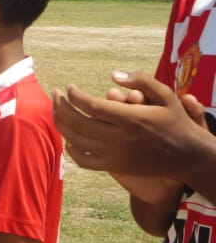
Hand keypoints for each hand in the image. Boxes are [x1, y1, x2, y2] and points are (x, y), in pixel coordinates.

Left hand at [52, 71, 212, 176]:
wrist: (187, 155)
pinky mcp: (114, 166)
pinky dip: (70, 149)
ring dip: (60, 124)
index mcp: (131, 118)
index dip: (74, 95)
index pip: (90, 105)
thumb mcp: (166, 95)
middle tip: (54, 94)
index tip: (68, 87)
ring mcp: (115, 155)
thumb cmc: (175, 120)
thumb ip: (142, 80)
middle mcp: (120, 138)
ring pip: (76, 141)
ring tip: (56, 111)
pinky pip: (83, 160)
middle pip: (77, 122)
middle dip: (60, 106)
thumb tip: (113, 75)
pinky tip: (68, 137)